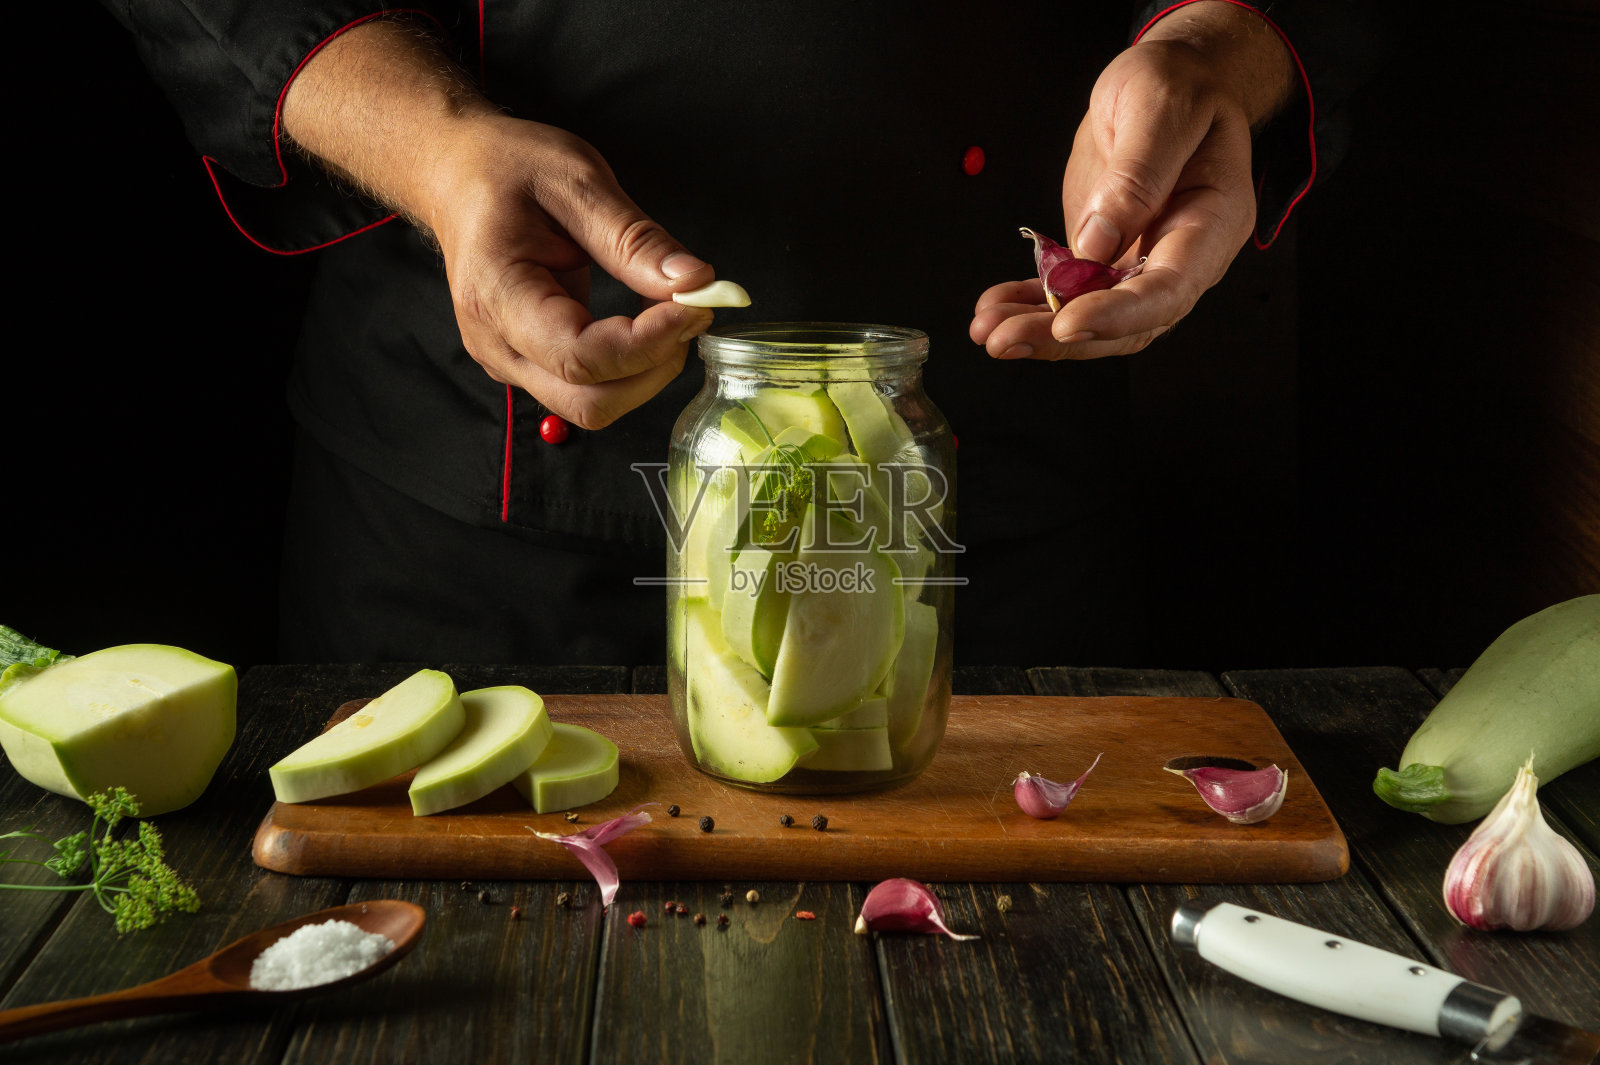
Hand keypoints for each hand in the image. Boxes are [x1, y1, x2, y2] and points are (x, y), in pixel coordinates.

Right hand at [282, 19, 714, 428]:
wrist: (457, 176)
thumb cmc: (506, 171)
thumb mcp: (577, 183)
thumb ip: (635, 240)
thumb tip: (695, 282)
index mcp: (496, 294)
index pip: (581, 356)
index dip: (647, 343)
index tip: (694, 306)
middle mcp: (496, 343)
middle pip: (589, 402)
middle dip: (653, 368)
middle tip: (690, 313)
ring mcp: (510, 362)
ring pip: (593, 406)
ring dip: (646, 373)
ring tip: (670, 315)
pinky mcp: (529, 364)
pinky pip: (588, 389)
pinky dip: (630, 368)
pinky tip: (645, 324)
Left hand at [971, 2, 1293, 360]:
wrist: (1173, 83)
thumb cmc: (1181, 86)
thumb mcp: (1162, 108)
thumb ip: (1138, 174)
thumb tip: (1096, 243)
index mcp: (1212, 223)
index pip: (1169, 290)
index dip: (1117, 314)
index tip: (1067, 322)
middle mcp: (1179, 257)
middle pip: (1125, 323)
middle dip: (1060, 336)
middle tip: (1004, 338)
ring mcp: (1139, 262)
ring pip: (1091, 317)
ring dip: (1036, 328)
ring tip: (986, 331)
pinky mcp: (1104, 257)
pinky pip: (1067, 294)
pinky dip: (1028, 305)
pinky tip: (992, 309)